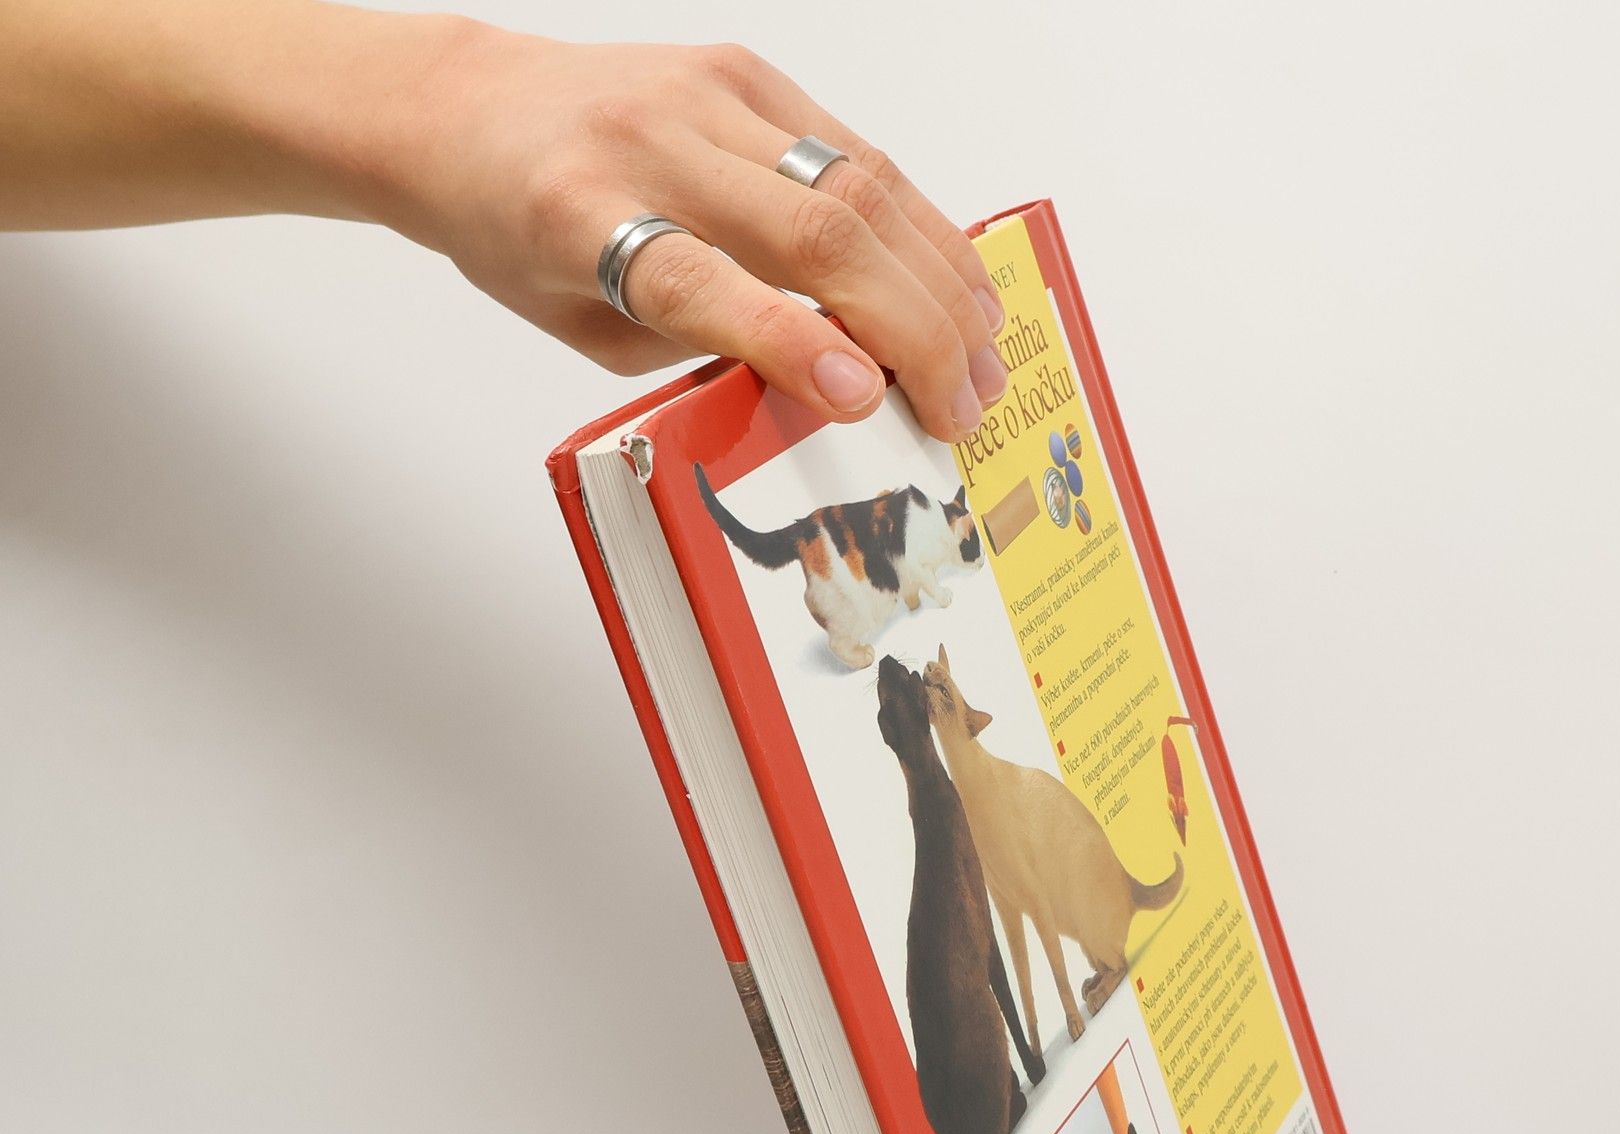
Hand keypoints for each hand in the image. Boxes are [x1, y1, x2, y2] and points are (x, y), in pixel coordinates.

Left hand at [380, 28, 1008, 438]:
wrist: (470, 112)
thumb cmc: (521, 232)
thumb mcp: (589, 329)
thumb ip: (699, 354)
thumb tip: (830, 391)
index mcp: (582, 218)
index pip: (700, 281)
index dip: (793, 343)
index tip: (865, 401)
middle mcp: (650, 141)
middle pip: (818, 230)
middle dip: (913, 330)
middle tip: (962, 408)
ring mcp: (706, 95)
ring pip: (863, 185)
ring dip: (941, 283)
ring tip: (983, 361)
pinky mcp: (747, 72)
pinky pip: (861, 153)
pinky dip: (923, 228)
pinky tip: (960, 286)